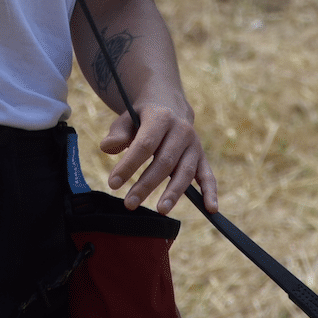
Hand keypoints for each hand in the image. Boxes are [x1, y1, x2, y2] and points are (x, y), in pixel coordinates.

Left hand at [100, 102, 217, 214]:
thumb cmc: (142, 119)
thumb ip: (118, 133)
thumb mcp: (127, 119)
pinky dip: (210, 193)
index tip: (112, 183)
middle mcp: (181, 130)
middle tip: (129, 203)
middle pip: (164, 162)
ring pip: (185, 172)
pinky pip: (208, 176)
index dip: (129, 165)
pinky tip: (211, 209)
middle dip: (146, 185)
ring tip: (160, 210)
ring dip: (173, 193)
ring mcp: (194, 145)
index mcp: (161, 117)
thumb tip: (106, 148)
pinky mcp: (202, 157)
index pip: (144, 145)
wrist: (168, 107)